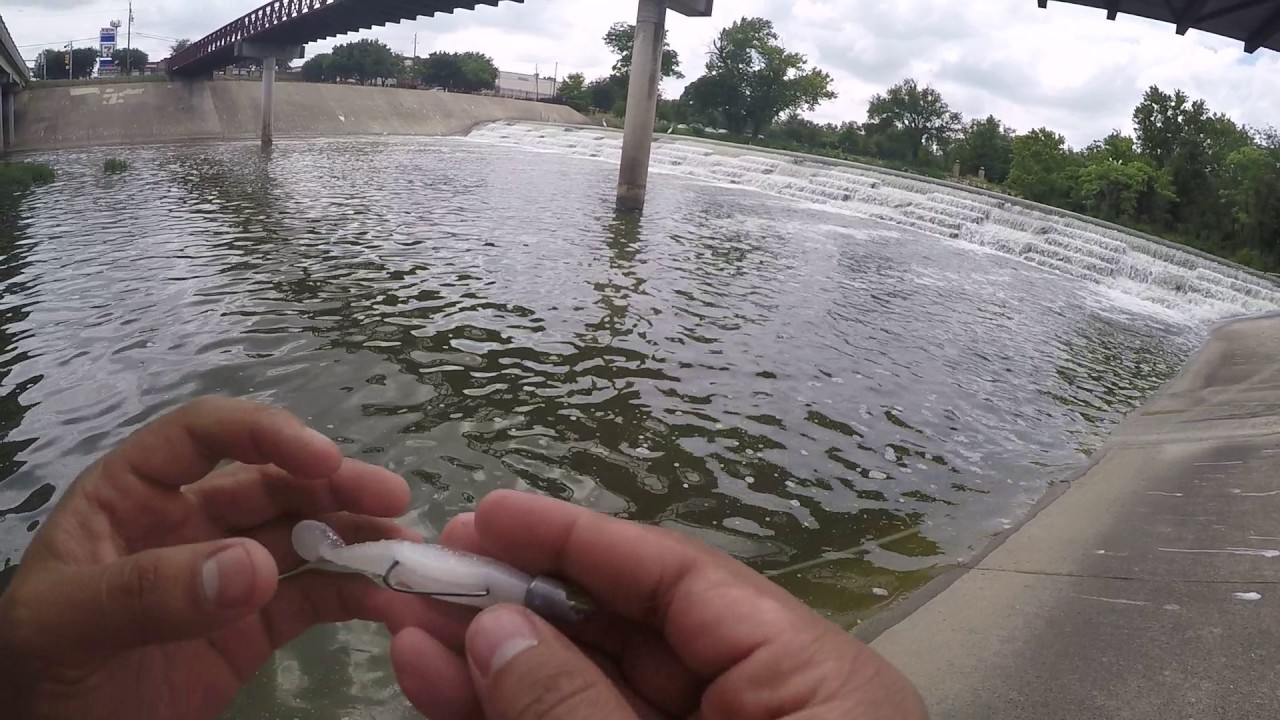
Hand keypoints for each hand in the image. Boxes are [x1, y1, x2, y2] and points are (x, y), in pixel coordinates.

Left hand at [0, 396, 461, 719]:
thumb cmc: (36, 678)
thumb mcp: (67, 628)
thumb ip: (150, 592)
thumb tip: (257, 565)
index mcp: (132, 496)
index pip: (204, 436)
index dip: (266, 434)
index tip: (322, 460)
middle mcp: (190, 522)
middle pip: (274, 483)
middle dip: (335, 486)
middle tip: (394, 499)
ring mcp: (228, 573)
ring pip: (307, 536)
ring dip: (361, 538)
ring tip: (412, 552)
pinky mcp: (255, 626)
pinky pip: (316, 598)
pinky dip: (360, 595)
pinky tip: (394, 599)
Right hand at [389, 490, 929, 719]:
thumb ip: (580, 708)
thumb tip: (494, 624)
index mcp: (816, 686)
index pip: (684, 579)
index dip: (579, 539)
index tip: (488, 512)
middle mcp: (768, 711)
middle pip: (628, 633)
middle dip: (517, 603)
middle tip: (426, 570)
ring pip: (592, 694)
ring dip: (495, 663)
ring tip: (407, 626)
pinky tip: (441, 687)